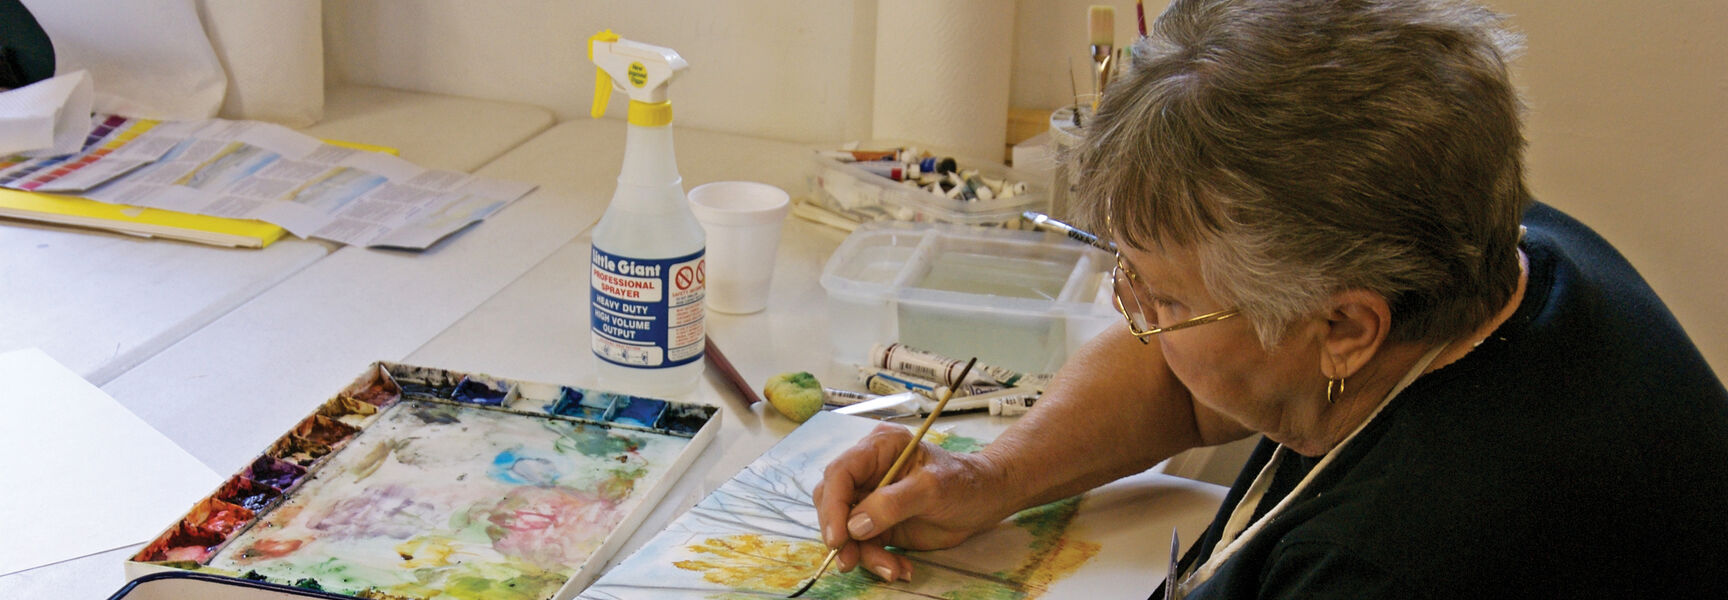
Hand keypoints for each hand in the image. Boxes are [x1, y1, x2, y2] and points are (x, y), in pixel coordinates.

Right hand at [812, 423, 1013, 581]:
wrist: (984, 502)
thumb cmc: (963, 482)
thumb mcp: (931, 489)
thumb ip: (893, 503)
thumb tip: (856, 525)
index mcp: (879, 448)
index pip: (840, 473)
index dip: (833, 505)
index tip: (838, 537)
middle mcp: (868, 471)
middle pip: (833, 501)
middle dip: (841, 534)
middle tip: (849, 560)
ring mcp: (871, 498)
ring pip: (846, 529)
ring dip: (862, 554)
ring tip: (891, 570)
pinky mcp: (878, 523)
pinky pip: (863, 545)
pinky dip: (877, 560)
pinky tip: (899, 568)